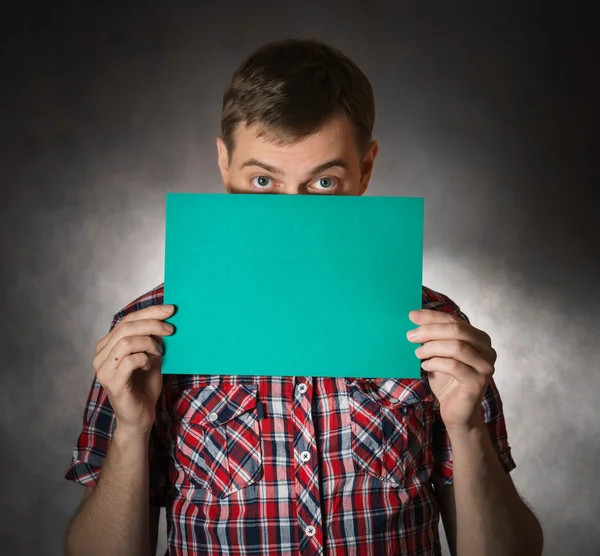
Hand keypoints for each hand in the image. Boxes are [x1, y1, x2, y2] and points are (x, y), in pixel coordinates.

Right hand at [93, 304, 174, 434]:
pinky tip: (149, 366)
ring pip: (125, 341)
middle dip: (152, 324)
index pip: (127, 320)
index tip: (170, 309)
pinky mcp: (112, 383)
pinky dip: (144, 359)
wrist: (141, 416)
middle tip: (171, 329)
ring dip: (148, 343)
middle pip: (125, 327)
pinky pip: (129, 361)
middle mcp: (101, 356)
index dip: (149, 311)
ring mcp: (104, 370)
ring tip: (159, 353)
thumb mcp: (152, 356)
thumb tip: (165, 317)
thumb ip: (153, 338)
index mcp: (108, 346)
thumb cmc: (145, 386)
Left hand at [407, 309, 495, 431]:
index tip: (411, 315)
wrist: (456, 412)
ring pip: (456, 347)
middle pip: (457, 330)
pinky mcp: (478, 382)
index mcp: (479, 338)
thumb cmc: (446, 380)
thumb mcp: (438, 354)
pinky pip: (454, 366)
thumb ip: (432, 337)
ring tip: (417, 354)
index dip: (432, 317)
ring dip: (432, 348)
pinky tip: (425, 367)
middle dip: (429, 330)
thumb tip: (413, 318)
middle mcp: (487, 350)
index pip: (454, 320)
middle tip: (410, 336)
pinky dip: (435, 363)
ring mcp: (485, 366)